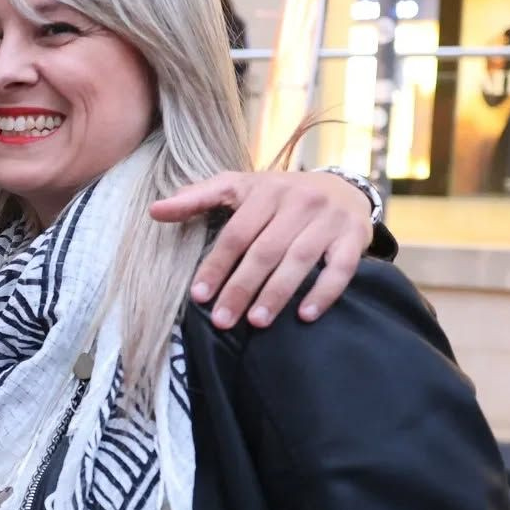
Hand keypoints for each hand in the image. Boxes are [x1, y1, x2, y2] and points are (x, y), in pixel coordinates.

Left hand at [151, 169, 372, 328]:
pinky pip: (340, 268)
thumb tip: (154, 210)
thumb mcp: (238, 188)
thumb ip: (197, 198)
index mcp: (266, 191)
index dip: (216, 266)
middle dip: (241, 288)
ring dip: (276, 293)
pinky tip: (304, 315)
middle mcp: (299, 202)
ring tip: (256, 322)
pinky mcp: (354, 237)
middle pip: (265, 251)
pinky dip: (324, 292)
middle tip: (222, 320)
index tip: (199, 296)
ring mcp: (329, 219)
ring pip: (299, 260)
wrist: (341, 187)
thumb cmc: (278, 195)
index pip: (236, 234)